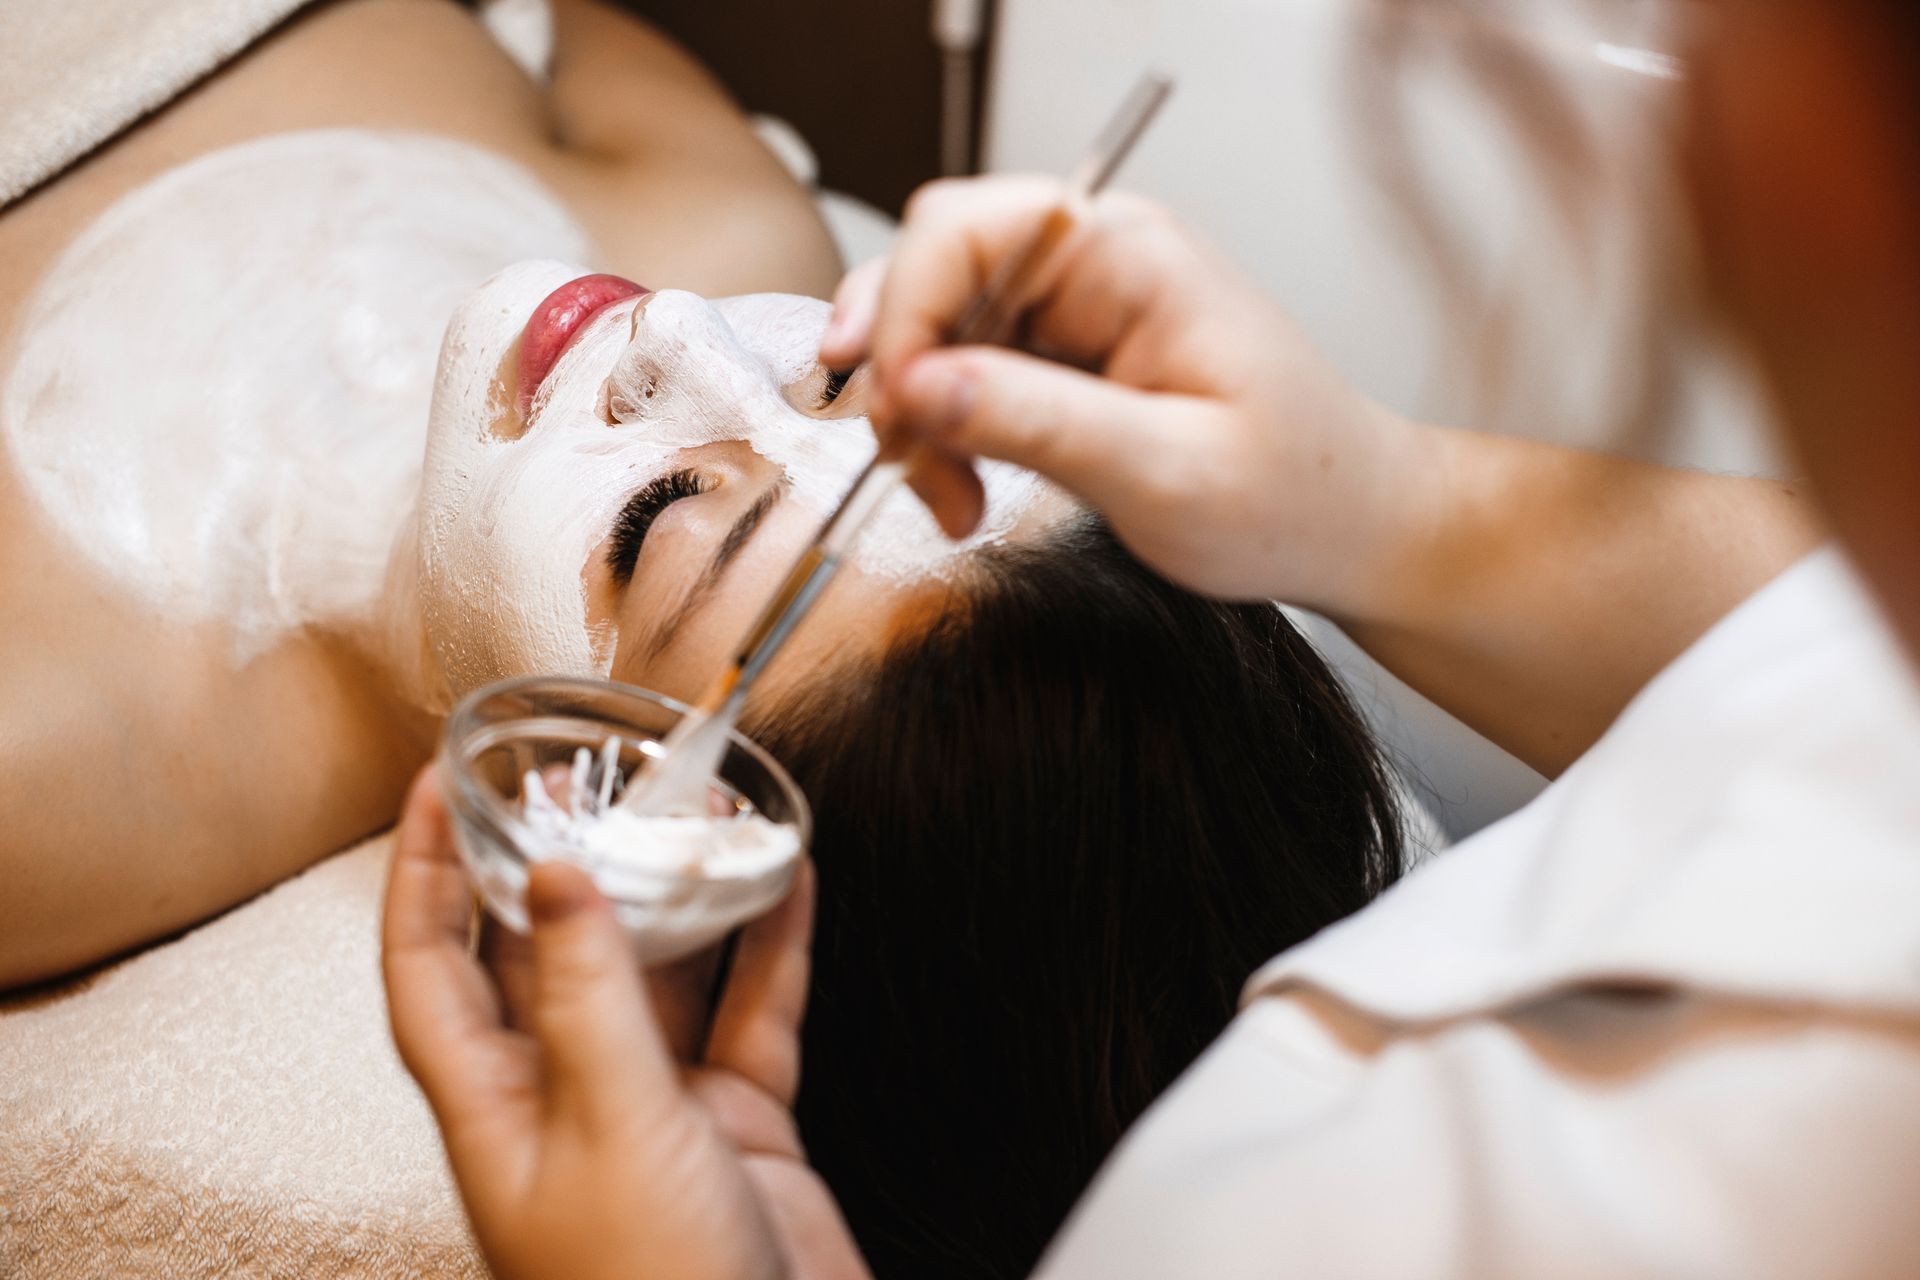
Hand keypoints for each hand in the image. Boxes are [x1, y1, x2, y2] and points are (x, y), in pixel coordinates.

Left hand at [381, 768, 868, 1279]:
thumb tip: (558, 881)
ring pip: (659, 975)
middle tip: (579, 775)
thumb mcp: (613, 1130)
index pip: (428, 967)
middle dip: (560, 863)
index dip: (424, 873)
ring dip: (677, 896)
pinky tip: (786, 886)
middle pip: (545, 957)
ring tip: (695, 811)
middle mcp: (567, 1100)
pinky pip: (754, 1014)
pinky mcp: (738, 1126)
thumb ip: (589, 1000)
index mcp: (497, 1110)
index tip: (437, 784)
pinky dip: (772, 949)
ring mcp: (657, 1111)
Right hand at [822, 174, 1433, 611]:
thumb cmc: (1292, 494)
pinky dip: (940, 432)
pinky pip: (960, 369)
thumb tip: (919, 384)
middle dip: (898, 371)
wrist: (1346, 526)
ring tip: (949, 497)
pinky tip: (965, 488)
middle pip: (929, 270)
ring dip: (913, 413)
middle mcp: (1091, 261)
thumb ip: (1038, 422)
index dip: (903, 315)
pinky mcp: (1060, 352)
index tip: (898, 412)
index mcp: (1127, 255)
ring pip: (932, 325)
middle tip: (914, 467)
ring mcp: (1071, 305)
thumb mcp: (1165, 473)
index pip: (958, 231)